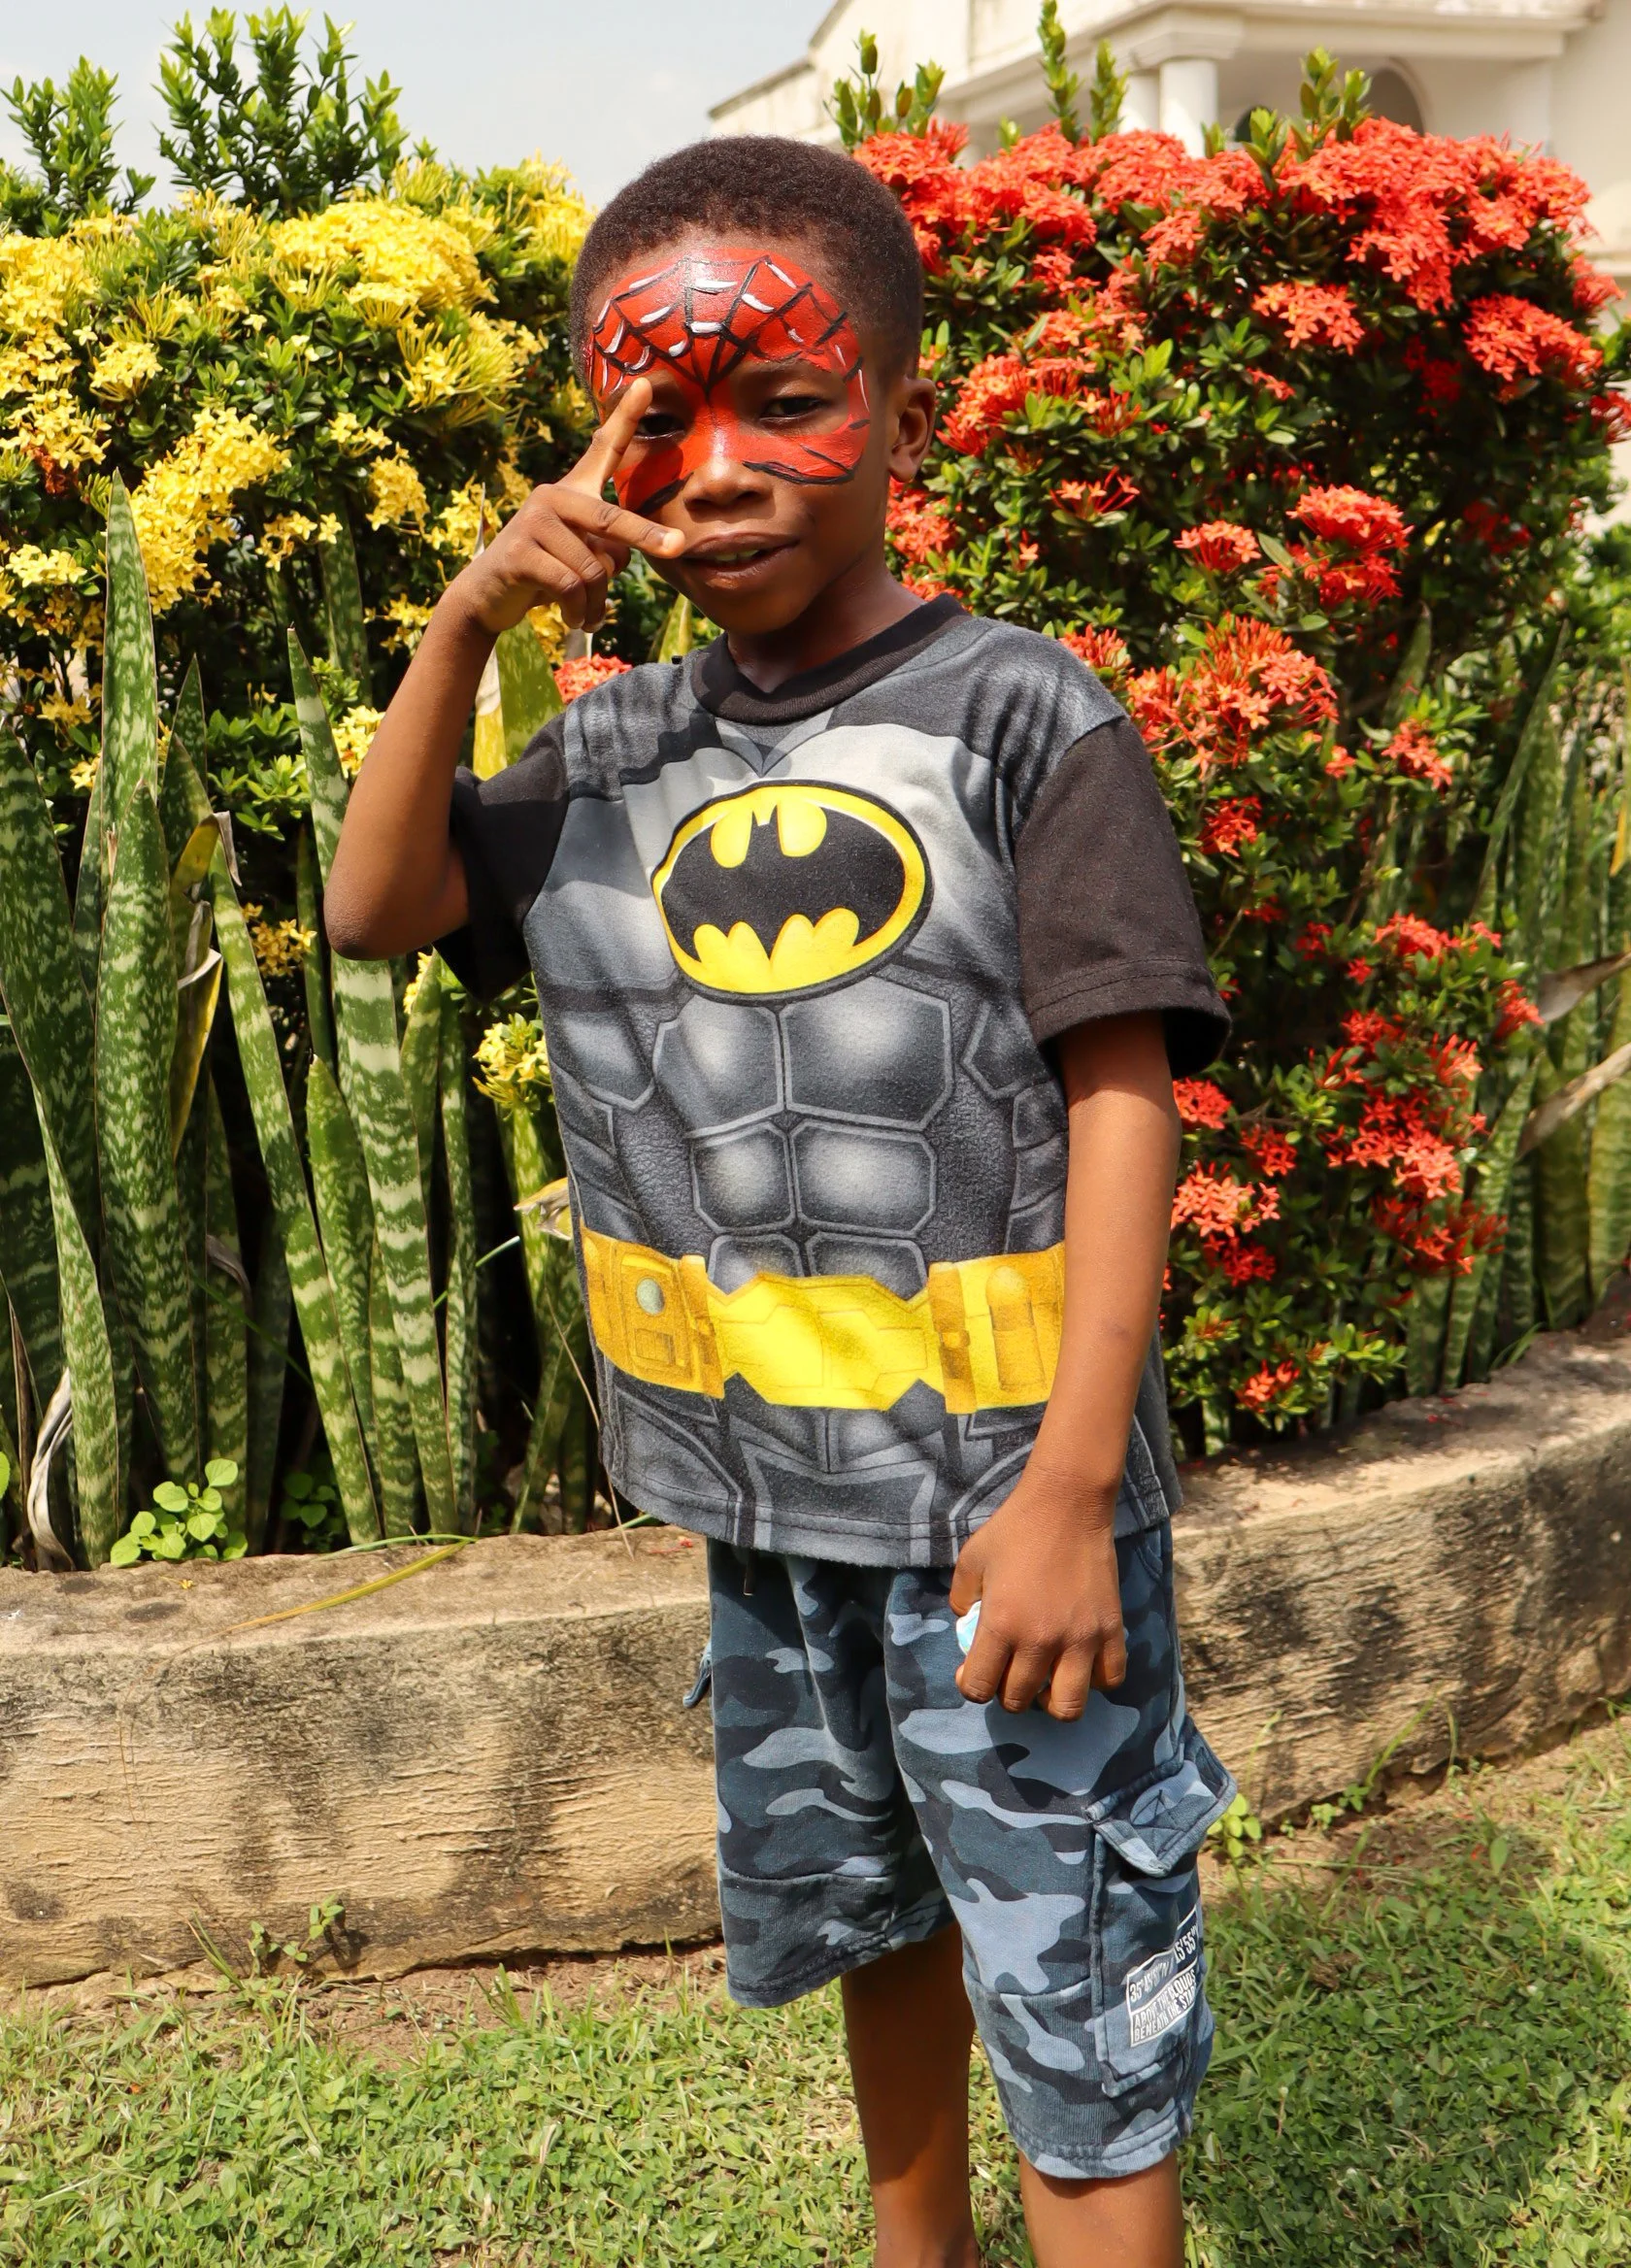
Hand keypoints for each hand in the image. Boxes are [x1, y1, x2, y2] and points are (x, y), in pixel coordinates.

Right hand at [444, 378, 683, 635]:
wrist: (488, 597)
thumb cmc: (544, 574)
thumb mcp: (579, 553)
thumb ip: (606, 544)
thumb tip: (637, 553)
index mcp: (572, 493)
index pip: (602, 450)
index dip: (624, 419)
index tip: (644, 384)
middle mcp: (552, 497)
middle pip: (611, 520)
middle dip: (646, 538)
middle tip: (677, 548)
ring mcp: (533, 522)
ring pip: (593, 568)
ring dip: (596, 602)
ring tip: (586, 614)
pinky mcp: (519, 553)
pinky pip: (570, 585)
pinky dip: (578, 611)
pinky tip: (572, 619)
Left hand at [949, 1464, 1126, 1718]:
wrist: (1067, 1504)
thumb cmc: (1014, 1529)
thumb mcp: (970, 1561)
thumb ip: (961, 1601)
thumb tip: (967, 1629)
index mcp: (1001, 1624)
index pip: (979, 1688)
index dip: (971, 1684)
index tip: (975, 1669)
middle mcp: (1041, 1640)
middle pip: (1019, 1701)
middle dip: (1007, 1692)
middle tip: (1009, 1669)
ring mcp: (1081, 1639)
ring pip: (1068, 1707)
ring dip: (1051, 1701)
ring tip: (1047, 1679)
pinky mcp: (1111, 1630)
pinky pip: (1110, 1679)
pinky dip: (1095, 1681)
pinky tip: (1081, 1663)